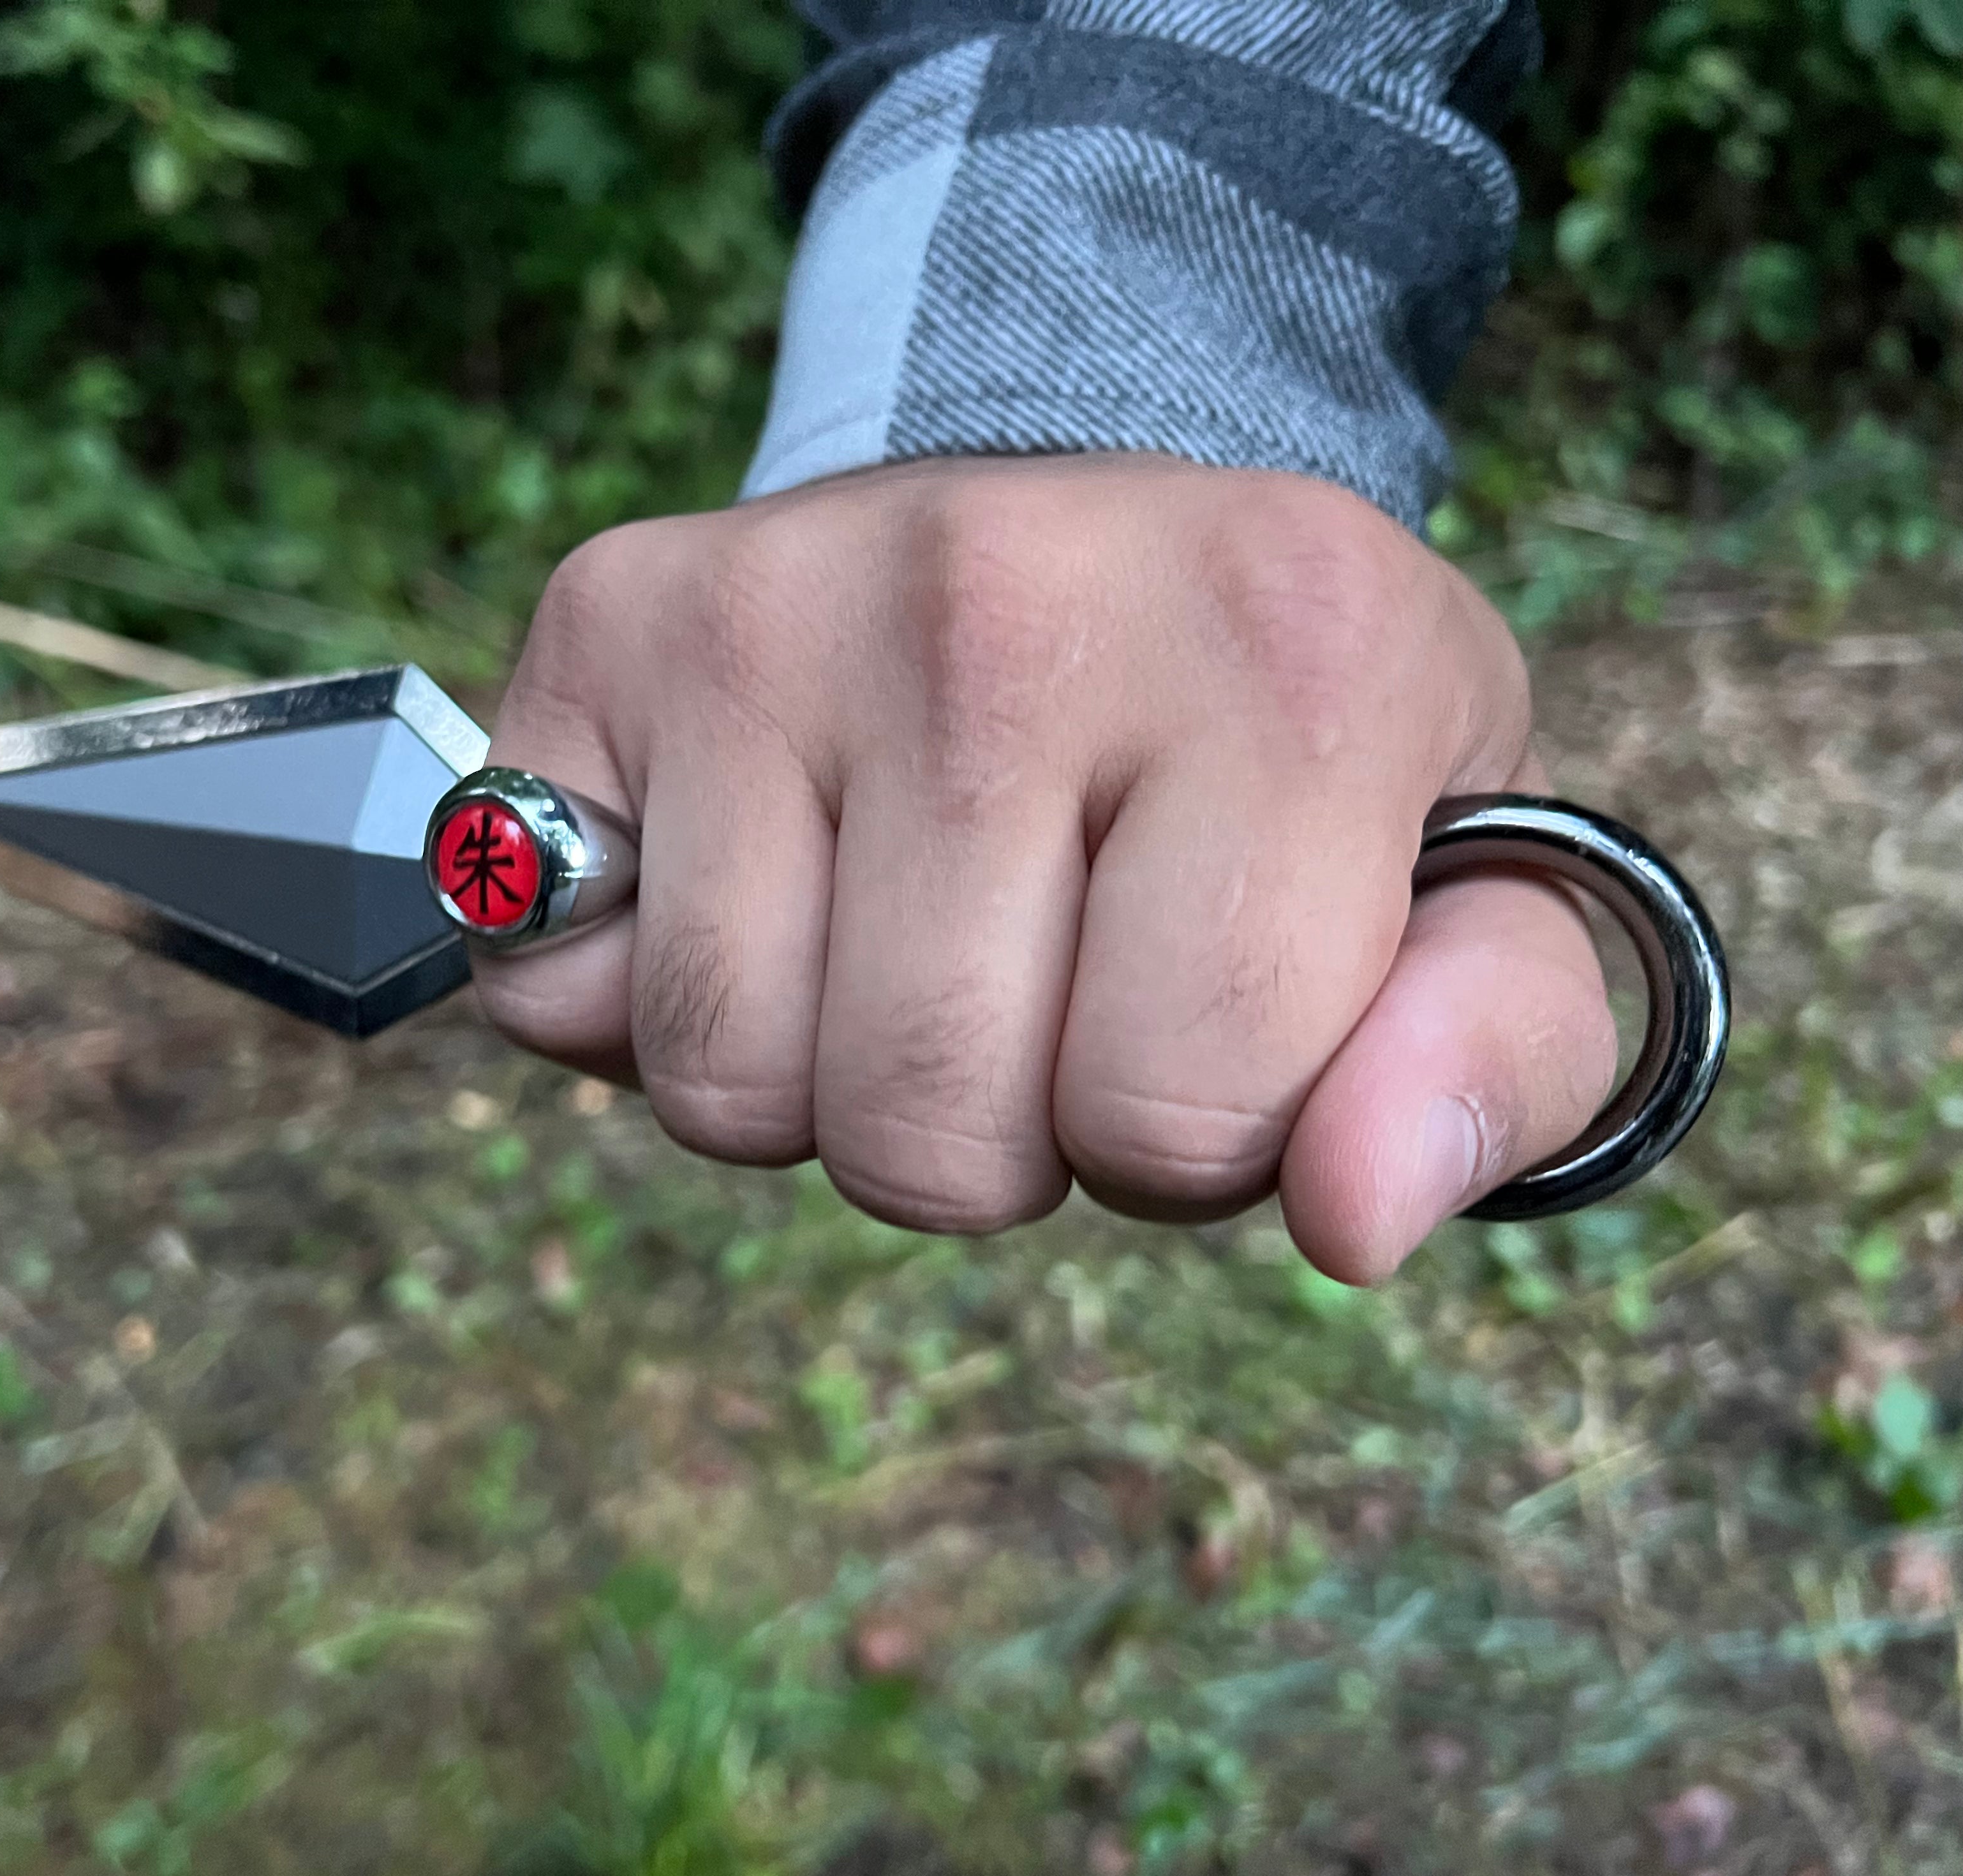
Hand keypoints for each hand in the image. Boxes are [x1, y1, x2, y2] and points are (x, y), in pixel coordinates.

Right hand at [467, 453, 1616, 1281]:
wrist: (1087, 483)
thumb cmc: (1279, 733)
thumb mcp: (1473, 878)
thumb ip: (1496, 1064)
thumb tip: (1354, 1220)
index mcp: (1296, 659)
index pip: (1175, 1117)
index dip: (1190, 1134)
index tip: (1203, 994)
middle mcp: (1011, 594)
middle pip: (924, 1139)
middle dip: (994, 1134)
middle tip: (1043, 963)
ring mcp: (780, 597)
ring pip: (729, 1087)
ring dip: (821, 1082)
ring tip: (910, 918)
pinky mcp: (614, 618)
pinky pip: (551, 993)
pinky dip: (638, 1003)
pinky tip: (757, 873)